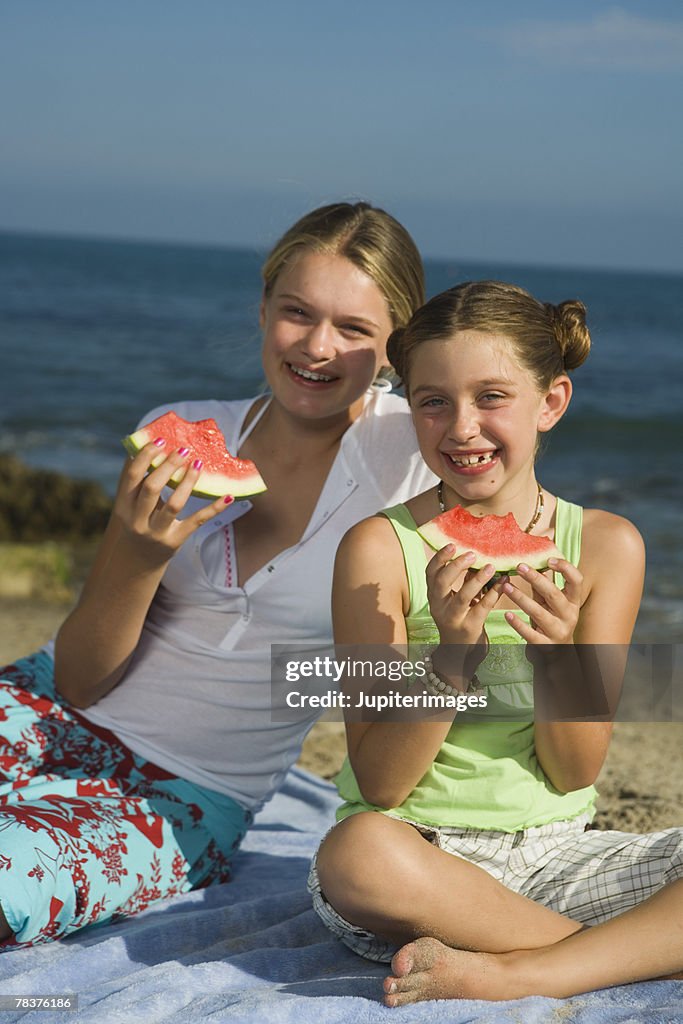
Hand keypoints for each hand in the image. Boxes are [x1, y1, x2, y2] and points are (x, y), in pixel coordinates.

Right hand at [113, 439, 232, 563]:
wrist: (139, 561)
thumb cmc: (138, 521)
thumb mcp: (130, 504)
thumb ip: (136, 481)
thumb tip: (145, 445)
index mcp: (123, 506)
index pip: (132, 476)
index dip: (145, 456)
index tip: (161, 440)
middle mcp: (137, 520)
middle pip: (152, 488)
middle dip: (168, 465)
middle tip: (184, 449)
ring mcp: (156, 532)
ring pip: (174, 504)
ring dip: (188, 481)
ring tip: (198, 463)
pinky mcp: (175, 541)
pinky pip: (197, 521)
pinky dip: (214, 508)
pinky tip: (227, 496)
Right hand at [426, 545, 505, 649]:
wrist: (458, 648)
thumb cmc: (458, 615)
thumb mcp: (454, 597)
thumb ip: (464, 578)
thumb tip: (478, 555)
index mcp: (433, 594)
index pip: (430, 572)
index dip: (440, 558)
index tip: (452, 545)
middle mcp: (439, 605)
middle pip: (442, 582)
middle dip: (456, 566)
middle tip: (472, 555)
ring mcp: (453, 617)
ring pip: (463, 596)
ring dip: (478, 580)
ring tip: (491, 567)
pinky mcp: (469, 626)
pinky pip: (482, 607)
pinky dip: (493, 594)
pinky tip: (503, 583)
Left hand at [503, 559, 582, 646]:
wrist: (559, 651)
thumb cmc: (552, 618)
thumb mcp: (551, 601)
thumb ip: (545, 584)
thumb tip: (536, 560)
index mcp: (573, 601)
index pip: (577, 580)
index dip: (565, 568)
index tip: (548, 559)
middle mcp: (569, 615)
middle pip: (554, 594)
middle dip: (536, 579)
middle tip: (519, 566)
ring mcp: (558, 630)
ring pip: (539, 612)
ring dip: (521, 598)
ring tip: (506, 586)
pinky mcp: (544, 644)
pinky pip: (530, 633)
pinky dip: (518, 624)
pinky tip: (507, 614)